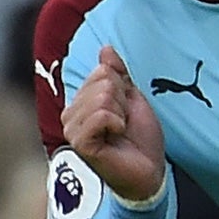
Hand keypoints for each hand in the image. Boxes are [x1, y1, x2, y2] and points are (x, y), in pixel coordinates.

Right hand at [61, 45, 166, 202]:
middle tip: (123, 123)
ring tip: (119, 131)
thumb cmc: (139, 138)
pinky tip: (116, 137)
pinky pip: (101, 115)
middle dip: (123, 101)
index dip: (123, 88)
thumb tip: (105, 48)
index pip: (102, 71)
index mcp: (81, 103)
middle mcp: (70, 115)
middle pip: (102, 82)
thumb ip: (118, 74)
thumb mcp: (132, 98)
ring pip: (102, 97)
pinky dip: (117, 122)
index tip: (125, 110)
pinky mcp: (80, 143)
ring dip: (121, 113)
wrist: (148, 169)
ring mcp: (72, 130)